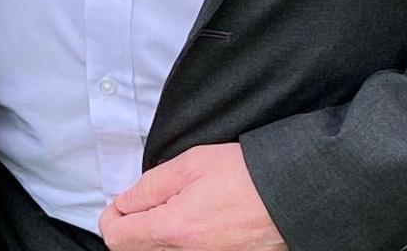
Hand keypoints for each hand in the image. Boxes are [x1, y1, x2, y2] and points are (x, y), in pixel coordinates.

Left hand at [97, 143, 284, 250]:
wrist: (294, 196)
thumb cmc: (246, 175)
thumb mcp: (191, 164)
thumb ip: (150, 186)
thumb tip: (124, 203)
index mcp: (173, 229)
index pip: (117, 237)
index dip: (112, 217)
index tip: (122, 205)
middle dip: (132, 229)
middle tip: (146, 205)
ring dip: (156, 237)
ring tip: (176, 211)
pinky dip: (181, 243)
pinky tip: (196, 224)